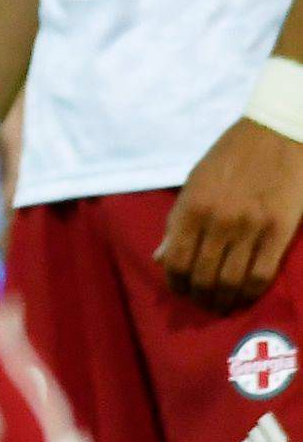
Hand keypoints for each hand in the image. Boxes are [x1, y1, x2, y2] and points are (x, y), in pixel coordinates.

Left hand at [160, 117, 302, 311]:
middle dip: (200, 297)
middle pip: (203, 276)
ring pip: (232, 281)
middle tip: (202, 305)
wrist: (275, 134)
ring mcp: (251, 227)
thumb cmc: (230, 157)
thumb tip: (160, 258)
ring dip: (224, 300)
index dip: (175, 283)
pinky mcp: (280, 231)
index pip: (176, 260)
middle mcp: (219, 221)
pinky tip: (245, 297)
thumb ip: (177, 222)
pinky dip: (251, 292)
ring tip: (221, 306)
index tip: (179, 290)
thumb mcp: (194, 183)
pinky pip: (262, 274)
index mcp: (192, 207)